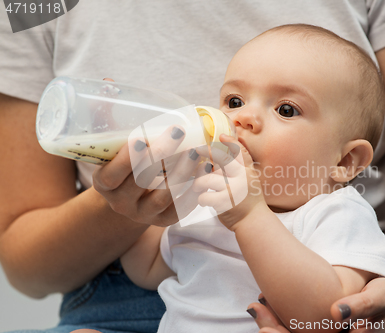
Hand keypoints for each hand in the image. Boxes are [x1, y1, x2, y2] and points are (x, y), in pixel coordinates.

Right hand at [93, 80, 202, 226]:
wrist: (128, 196)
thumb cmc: (119, 162)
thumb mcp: (108, 143)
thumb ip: (106, 117)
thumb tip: (107, 84)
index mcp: (103, 184)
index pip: (112, 175)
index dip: (127, 158)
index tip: (142, 137)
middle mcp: (122, 203)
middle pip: (142, 183)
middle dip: (161, 157)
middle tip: (179, 132)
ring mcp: (144, 214)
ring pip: (166, 195)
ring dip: (183, 171)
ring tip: (199, 149)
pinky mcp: (165, 220)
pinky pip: (182, 206)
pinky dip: (194, 187)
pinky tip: (206, 169)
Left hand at [192, 133, 267, 229]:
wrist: (254, 222)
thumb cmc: (248, 201)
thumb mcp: (249, 180)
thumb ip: (239, 167)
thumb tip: (223, 151)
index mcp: (247, 171)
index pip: (240, 151)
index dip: (230, 141)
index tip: (220, 136)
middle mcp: (242, 177)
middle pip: (222, 158)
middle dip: (207, 152)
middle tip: (196, 149)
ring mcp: (233, 189)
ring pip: (208, 178)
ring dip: (199, 183)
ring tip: (197, 187)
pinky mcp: (225, 202)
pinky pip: (205, 196)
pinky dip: (201, 199)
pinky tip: (203, 201)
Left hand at [252, 278, 384, 332]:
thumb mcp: (381, 296)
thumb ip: (362, 305)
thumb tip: (337, 312)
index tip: (265, 329)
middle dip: (275, 329)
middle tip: (256, 311)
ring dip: (273, 323)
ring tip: (257, 308)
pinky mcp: (322, 326)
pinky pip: (299, 326)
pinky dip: (280, 316)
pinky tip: (265, 303)